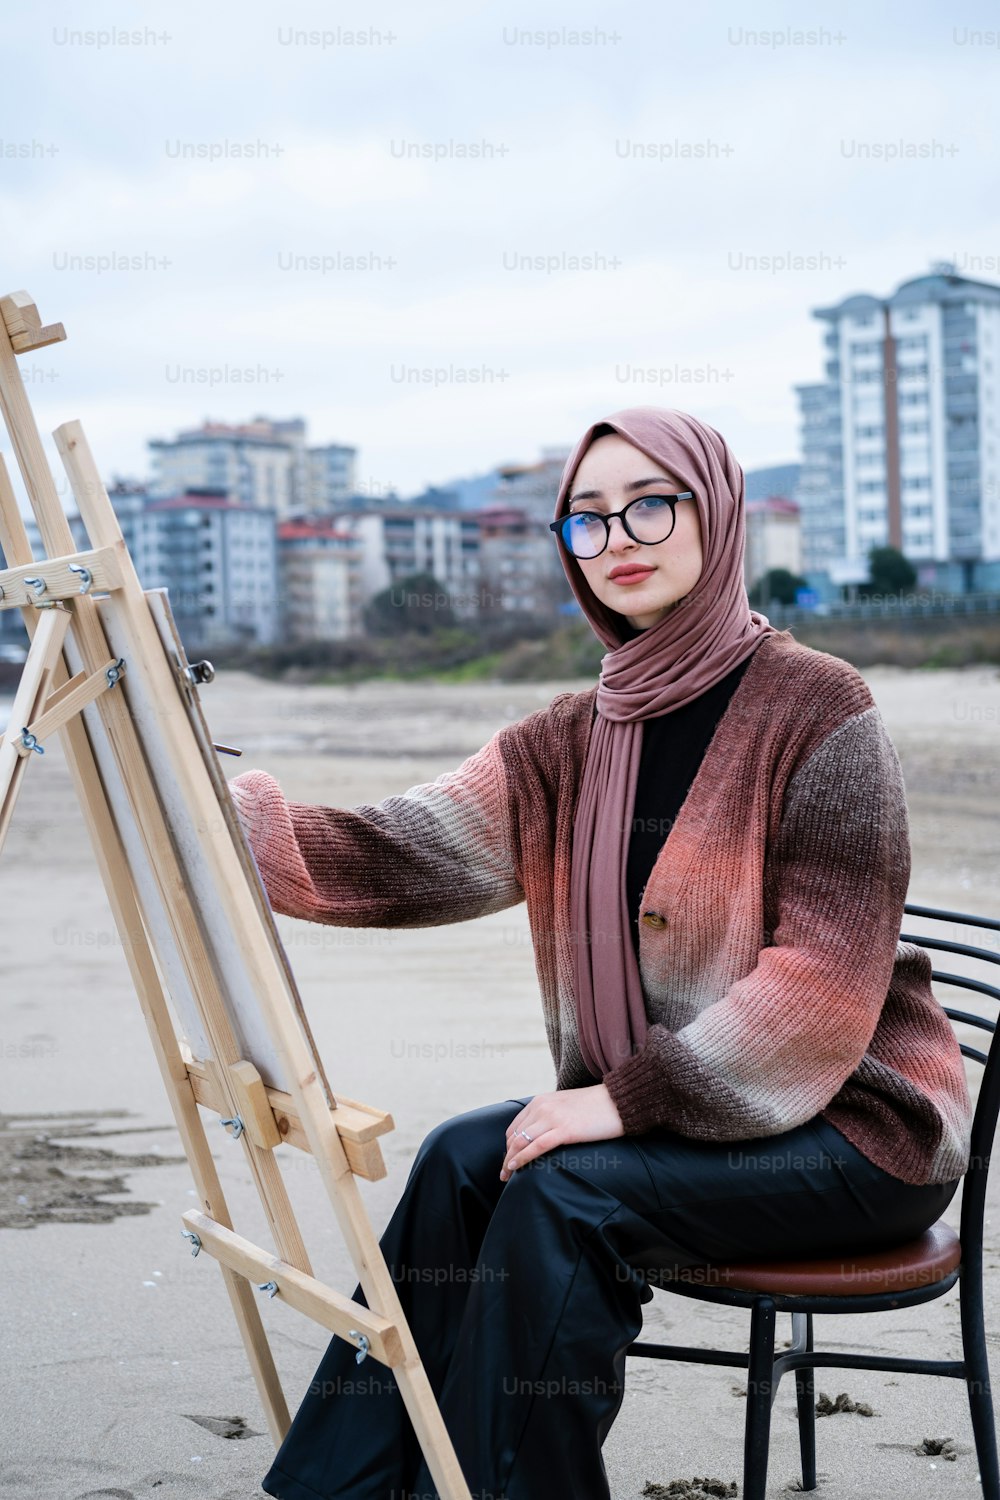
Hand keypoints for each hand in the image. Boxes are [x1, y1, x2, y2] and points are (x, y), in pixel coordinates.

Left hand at [500, 1084, 623, 1181]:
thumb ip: (551, 1116)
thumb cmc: (596, 1107)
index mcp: (541, 1101)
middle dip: (507, 1156)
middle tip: (504, 1174)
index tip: (509, 1160)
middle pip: (514, 1136)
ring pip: (521, 1142)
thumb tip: (543, 1134)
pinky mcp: (565, 1130)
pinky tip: (516, 1168)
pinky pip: (536, 1147)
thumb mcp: (565, 1106)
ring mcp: (553, 1117)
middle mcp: (542, 1107)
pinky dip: (522, 1158)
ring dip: (510, 1161)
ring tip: (507, 1176)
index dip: (509, 1146)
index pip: (515, 1127)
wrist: (618, 1101)